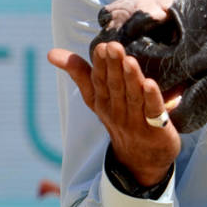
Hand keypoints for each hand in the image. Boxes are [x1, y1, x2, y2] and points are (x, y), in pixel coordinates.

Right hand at [47, 43, 179, 185]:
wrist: (141, 160)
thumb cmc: (119, 118)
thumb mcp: (96, 98)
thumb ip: (79, 73)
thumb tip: (51, 53)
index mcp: (102, 101)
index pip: (98, 81)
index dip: (99, 64)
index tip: (101, 46)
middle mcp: (116, 110)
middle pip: (114, 86)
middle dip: (113, 66)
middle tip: (114, 46)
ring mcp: (135, 121)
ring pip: (132, 97)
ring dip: (131, 78)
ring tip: (129, 60)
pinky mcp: (155, 129)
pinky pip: (153, 112)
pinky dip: (152, 99)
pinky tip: (150, 85)